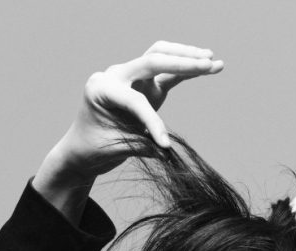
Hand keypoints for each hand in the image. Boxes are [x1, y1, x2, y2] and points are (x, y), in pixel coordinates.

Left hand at [34, 42, 223, 220]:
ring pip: (160, 56)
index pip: (134, 99)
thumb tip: (168, 148)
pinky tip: (208, 66)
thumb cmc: (94, 149)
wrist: (83, 148)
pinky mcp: (144, 85)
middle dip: (182, 62)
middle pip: (152, 59)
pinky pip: (167, 72)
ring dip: (186, 57)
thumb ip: (140, 145)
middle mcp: (116, 75)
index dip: (152, 122)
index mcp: (102, 88)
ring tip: (213, 61)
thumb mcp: (114, 149)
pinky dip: (186, 69)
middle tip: (208, 63)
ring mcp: (131, 77)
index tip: (165, 145)